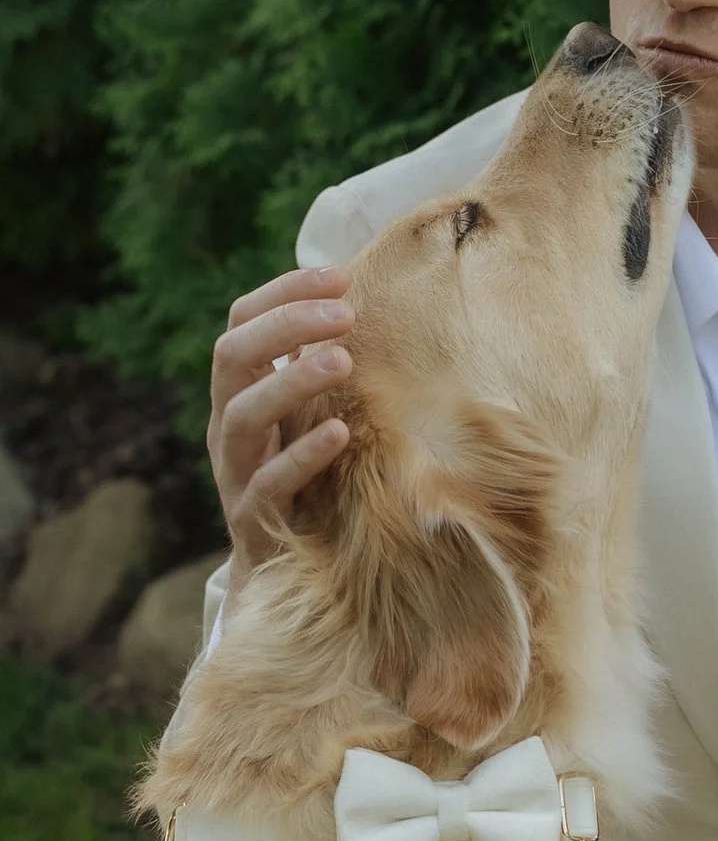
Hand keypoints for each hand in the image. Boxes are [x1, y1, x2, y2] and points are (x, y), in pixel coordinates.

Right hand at [208, 263, 358, 571]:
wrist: (281, 565)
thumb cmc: (304, 475)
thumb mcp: (306, 415)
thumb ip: (319, 367)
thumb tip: (367, 304)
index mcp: (237, 390)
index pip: (242, 322)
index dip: (283, 293)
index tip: (339, 275)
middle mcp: (226, 423)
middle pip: (232, 357)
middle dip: (284, 325)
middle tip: (345, 314)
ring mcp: (234, 470)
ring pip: (242, 416)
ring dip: (292, 383)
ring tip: (342, 361)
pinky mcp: (252, 517)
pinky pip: (267, 483)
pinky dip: (302, 456)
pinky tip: (339, 433)